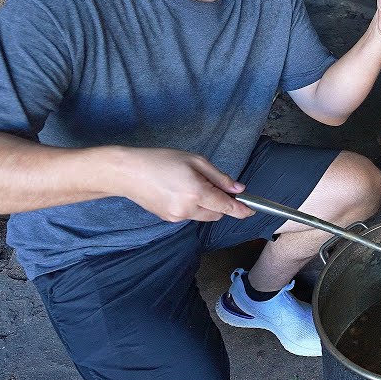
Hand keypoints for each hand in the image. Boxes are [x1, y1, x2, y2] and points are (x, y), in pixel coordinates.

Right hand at [118, 148, 253, 222]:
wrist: (128, 172)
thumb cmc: (161, 160)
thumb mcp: (195, 161)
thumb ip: (219, 177)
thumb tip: (238, 189)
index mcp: (197, 192)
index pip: (227, 207)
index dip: (242, 210)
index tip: (252, 210)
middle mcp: (188, 209)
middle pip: (218, 214)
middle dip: (221, 203)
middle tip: (210, 183)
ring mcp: (177, 217)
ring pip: (204, 216)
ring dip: (207, 205)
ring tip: (190, 184)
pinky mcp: (168, 219)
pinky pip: (190, 215)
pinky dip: (193, 206)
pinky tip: (179, 191)